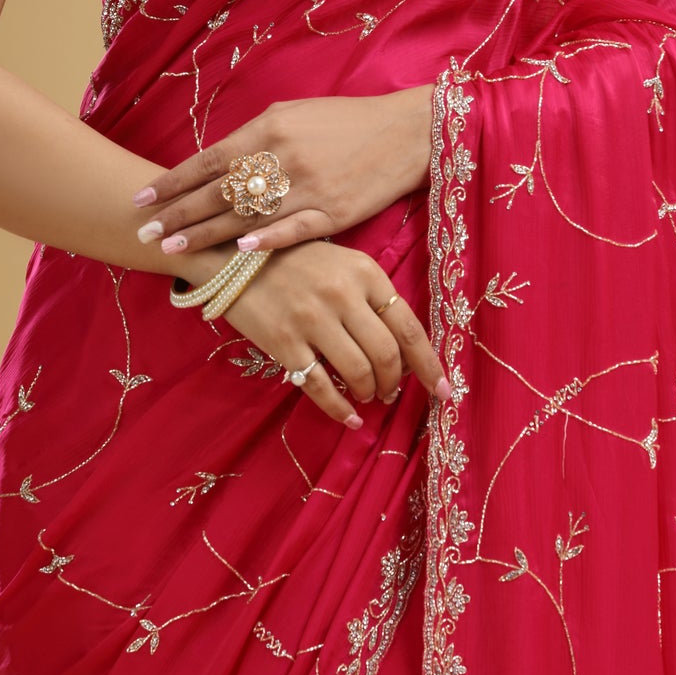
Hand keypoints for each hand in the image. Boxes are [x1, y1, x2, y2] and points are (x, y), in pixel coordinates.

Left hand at [131, 89, 434, 257]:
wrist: (403, 132)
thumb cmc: (343, 122)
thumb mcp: (293, 114)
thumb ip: (253, 136)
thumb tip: (216, 161)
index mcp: (269, 128)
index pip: (208, 160)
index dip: (173, 182)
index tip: (142, 198)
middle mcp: (282, 157)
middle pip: (218, 192)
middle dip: (177, 214)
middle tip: (144, 231)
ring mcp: (308, 187)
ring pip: (246, 216)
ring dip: (205, 235)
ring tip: (172, 250)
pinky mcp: (334, 212)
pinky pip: (292, 230)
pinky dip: (264, 242)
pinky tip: (237, 252)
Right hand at [219, 239, 448, 428]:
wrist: (233, 256)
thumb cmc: (295, 260)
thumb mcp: (341, 264)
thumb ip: (371, 298)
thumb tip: (399, 353)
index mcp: (364, 273)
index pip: (409, 326)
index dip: (429, 364)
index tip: (442, 391)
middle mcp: (343, 295)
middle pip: (387, 355)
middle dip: (394, 383)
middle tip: (390, 393)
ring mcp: (312, 319)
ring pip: (358, 372)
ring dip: (369, 393)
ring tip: (366, 397)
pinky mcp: (284, 342)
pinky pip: (320, 386)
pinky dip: (339, 409)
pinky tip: (348, 417)